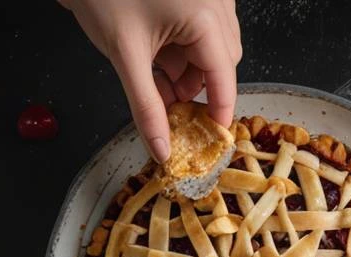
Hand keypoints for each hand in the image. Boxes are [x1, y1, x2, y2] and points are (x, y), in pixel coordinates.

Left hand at [61, 0, 241, 160]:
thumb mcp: (125, 54)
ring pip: (211, 48)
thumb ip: (147, 107)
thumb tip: (162, 148)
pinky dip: (182, 48)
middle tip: (169, 102)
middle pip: (221, 64)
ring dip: (188, 69)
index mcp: (204, 17)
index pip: (225, 80)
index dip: (217, 113)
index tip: (207, 137)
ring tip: (155, 70)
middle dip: (196, 88)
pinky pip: (201, 29)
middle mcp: (214, 3)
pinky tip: (158, 50)